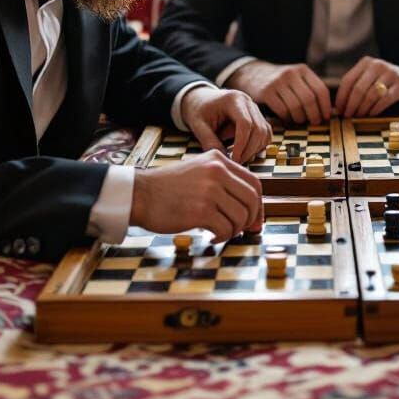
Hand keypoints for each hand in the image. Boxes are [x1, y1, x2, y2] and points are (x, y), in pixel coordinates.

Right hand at [130, 150, 262, 241]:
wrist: (139, 194)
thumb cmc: (168, 188)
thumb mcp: (198, 171)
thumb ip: (222, 182)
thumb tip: (249, 209)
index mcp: (218, 160)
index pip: (253, 182)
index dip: (258, 203)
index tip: (254, 218)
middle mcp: (217, 171)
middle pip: (252, 199)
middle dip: (250, 219)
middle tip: (242, 230)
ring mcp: (209, 190)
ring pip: (240, 216)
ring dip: (234, 230)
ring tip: (222, 233)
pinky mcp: (200, 210)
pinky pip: (225, 229)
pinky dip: (222, 237)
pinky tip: (211, 237)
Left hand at [180, 86, 271, 162]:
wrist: (201, 99)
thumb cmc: (198, 110)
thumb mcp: (198, 125)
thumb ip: (209, 140)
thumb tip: (225, 159)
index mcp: (233, 99)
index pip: (245, 123)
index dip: (241, 144)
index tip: (234, 159)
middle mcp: (248, 101)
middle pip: (258, 129)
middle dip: (249, 150)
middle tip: (236, 163)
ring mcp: (254, 108)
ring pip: (264, 132)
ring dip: (255, 149)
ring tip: (239, 158)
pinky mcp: (257, 117)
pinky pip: (265, 133)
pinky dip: (258, 146)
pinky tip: (245, 153)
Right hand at [228, 60, 330, 124]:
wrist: (253, 74)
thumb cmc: (281, 81)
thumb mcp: (296, 78)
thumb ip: (310, 89)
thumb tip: (328, 112)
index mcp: (302, 69)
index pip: (320, 89)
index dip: (325, 106)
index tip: (326, 117)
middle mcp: (291, 73)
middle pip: (310, 99)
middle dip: (314, 115)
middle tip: (314, 122)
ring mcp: (277, 82)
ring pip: (296, 106)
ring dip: (300, 118)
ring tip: (300, 120)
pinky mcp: (266, 91)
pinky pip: (282, 110)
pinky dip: (287, 118)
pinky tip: (287, 119)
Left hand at [335, 57, 398, 117]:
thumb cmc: (385, 82)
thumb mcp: (370, 78)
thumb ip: (355, 87)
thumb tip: (337, 107)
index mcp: (366, 62)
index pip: (348, 80)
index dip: (341, 97)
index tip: (338, 110)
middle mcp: (378, 65)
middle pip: (358, 88)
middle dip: (350, 105)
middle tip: (347, 116)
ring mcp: (391, 74)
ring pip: (370, 95)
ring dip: (362, 109)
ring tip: (358, 117)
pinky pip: (384, 99)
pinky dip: (375, 109)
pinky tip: (371, 115)